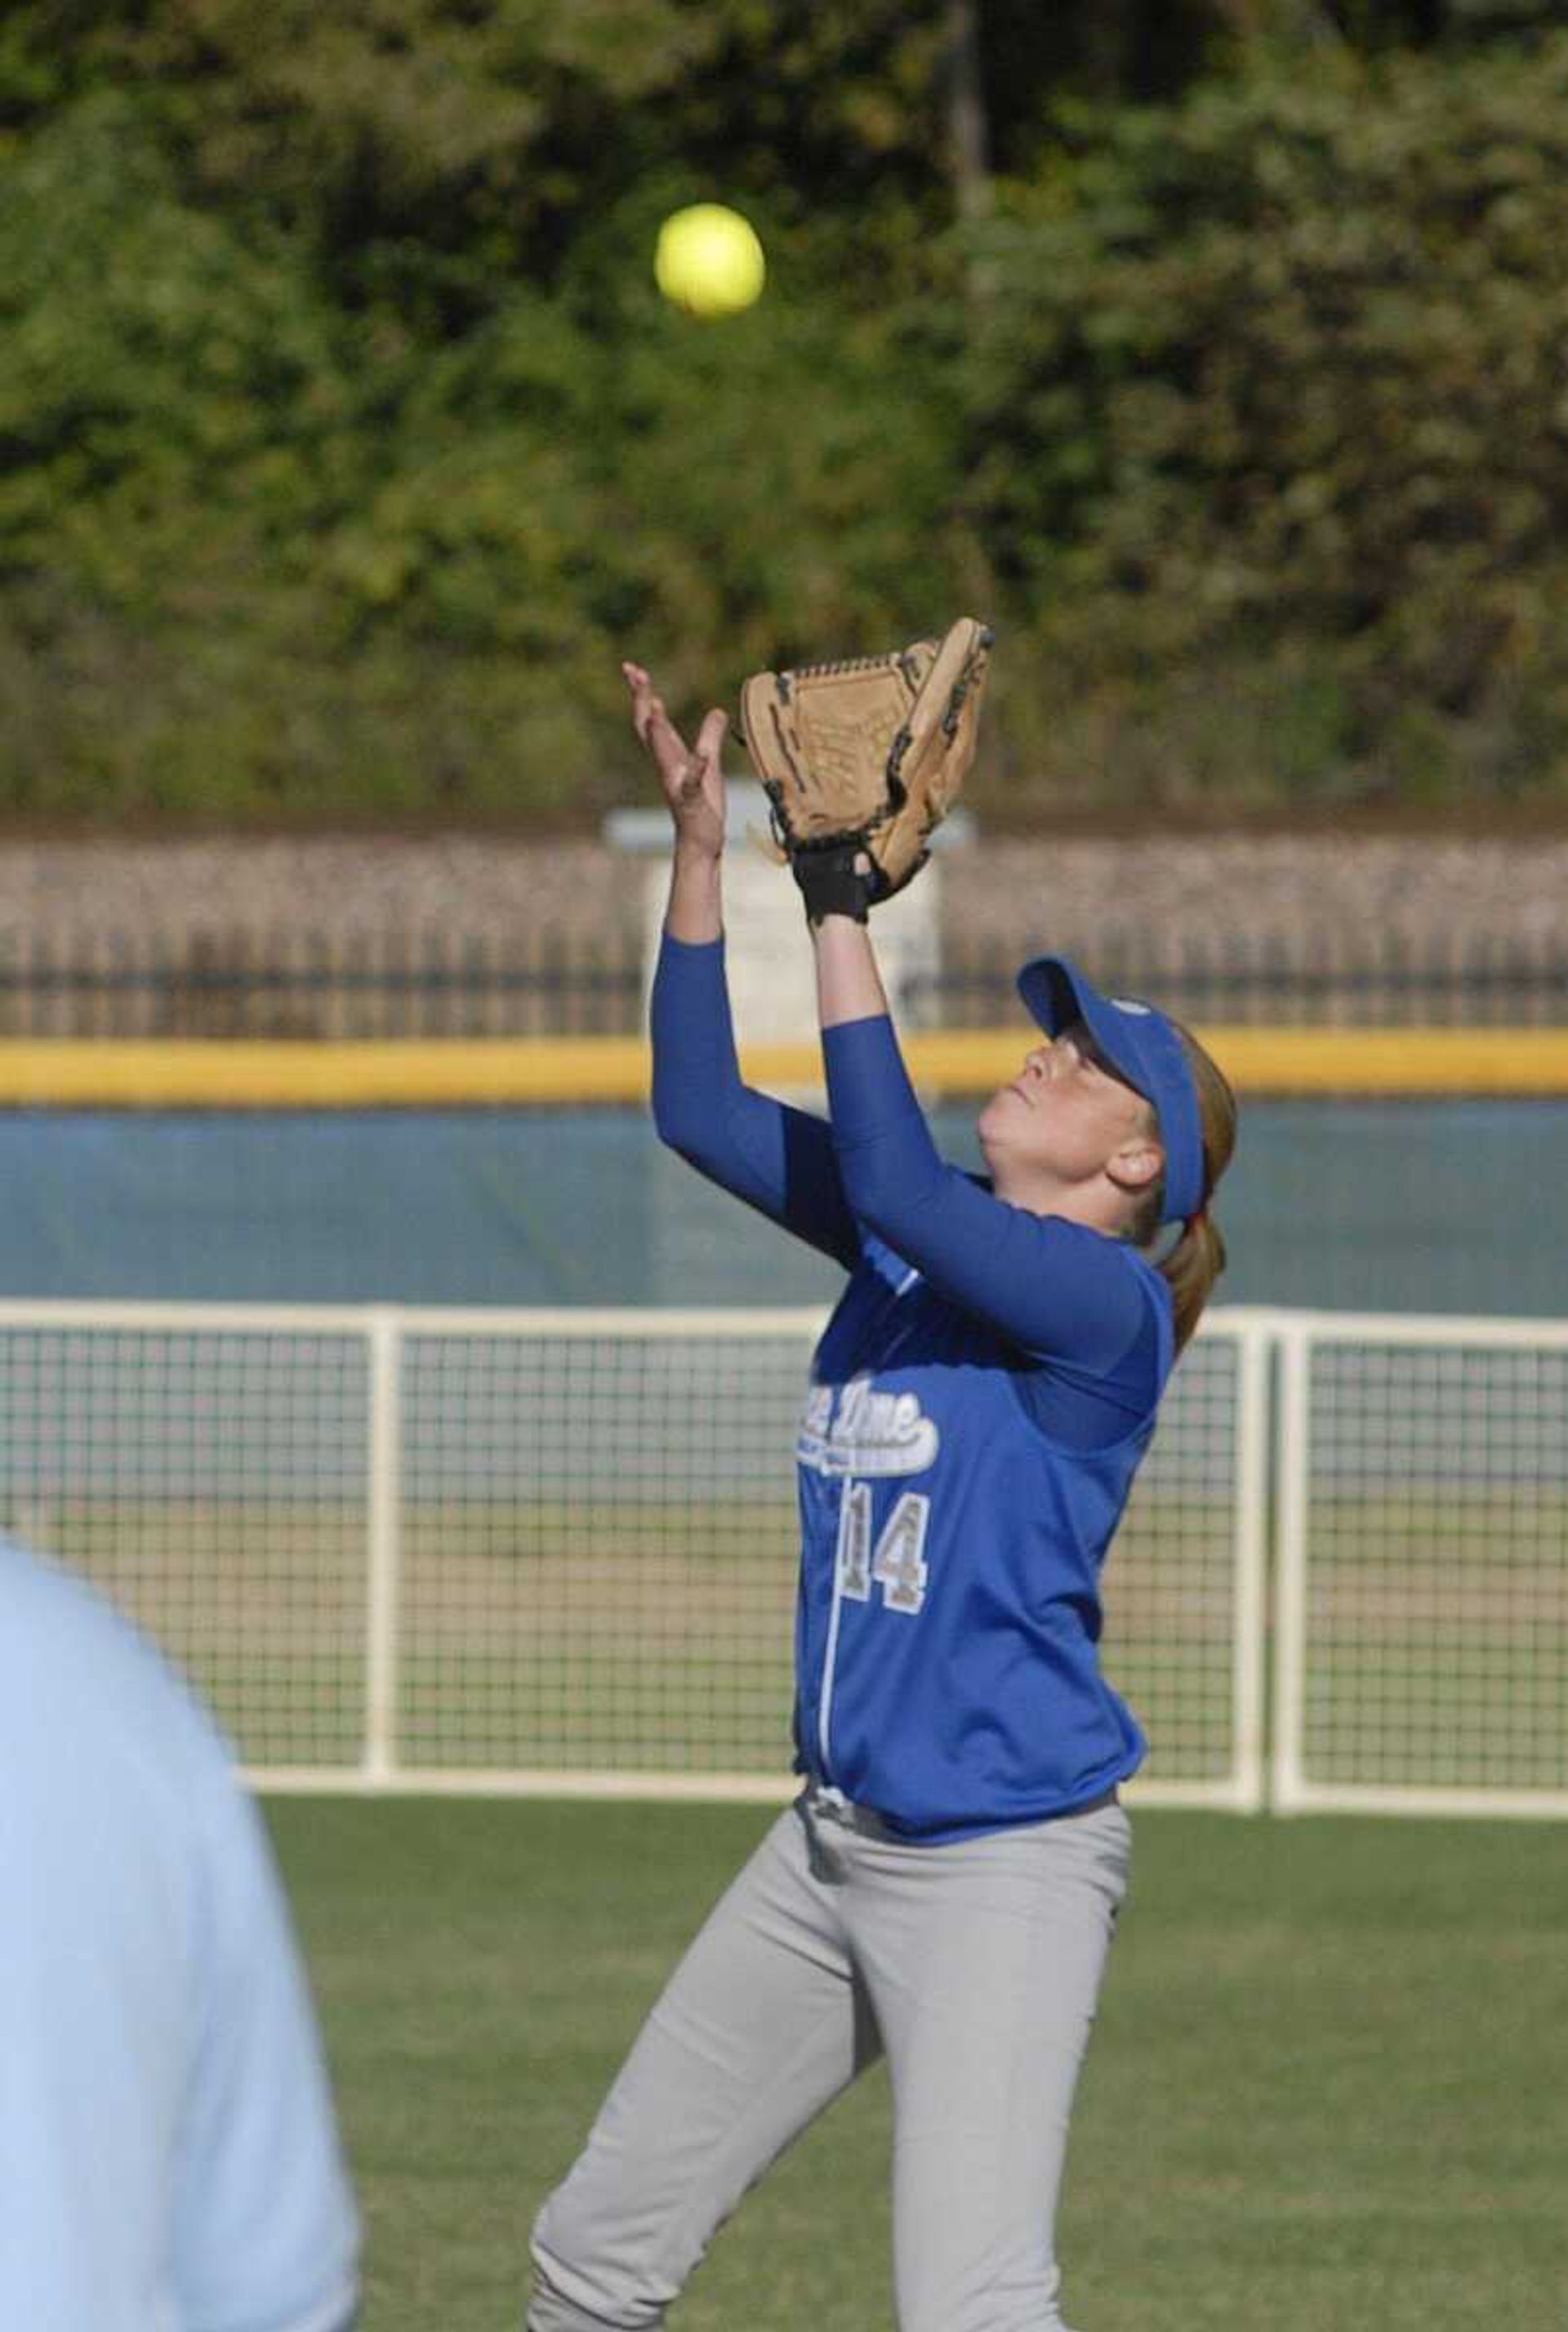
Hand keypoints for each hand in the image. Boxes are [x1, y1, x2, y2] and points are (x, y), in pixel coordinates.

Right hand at [623, 662, 726, 860]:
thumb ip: (710, 737)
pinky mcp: (692, 800)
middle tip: (634, 673)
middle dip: (642, 700)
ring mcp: (677, 783)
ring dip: (657, 732)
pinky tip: (700, 756)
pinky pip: (691, 783)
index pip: (651, 718)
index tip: (633, 669)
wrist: (701, 841)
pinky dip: (695, 769)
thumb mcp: (710, 764)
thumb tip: (716, 710)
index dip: (642, 693)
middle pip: (649, 728)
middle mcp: (667, 766)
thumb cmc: (703, 804)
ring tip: (653, 707)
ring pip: (662, 754)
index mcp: (670, 755)